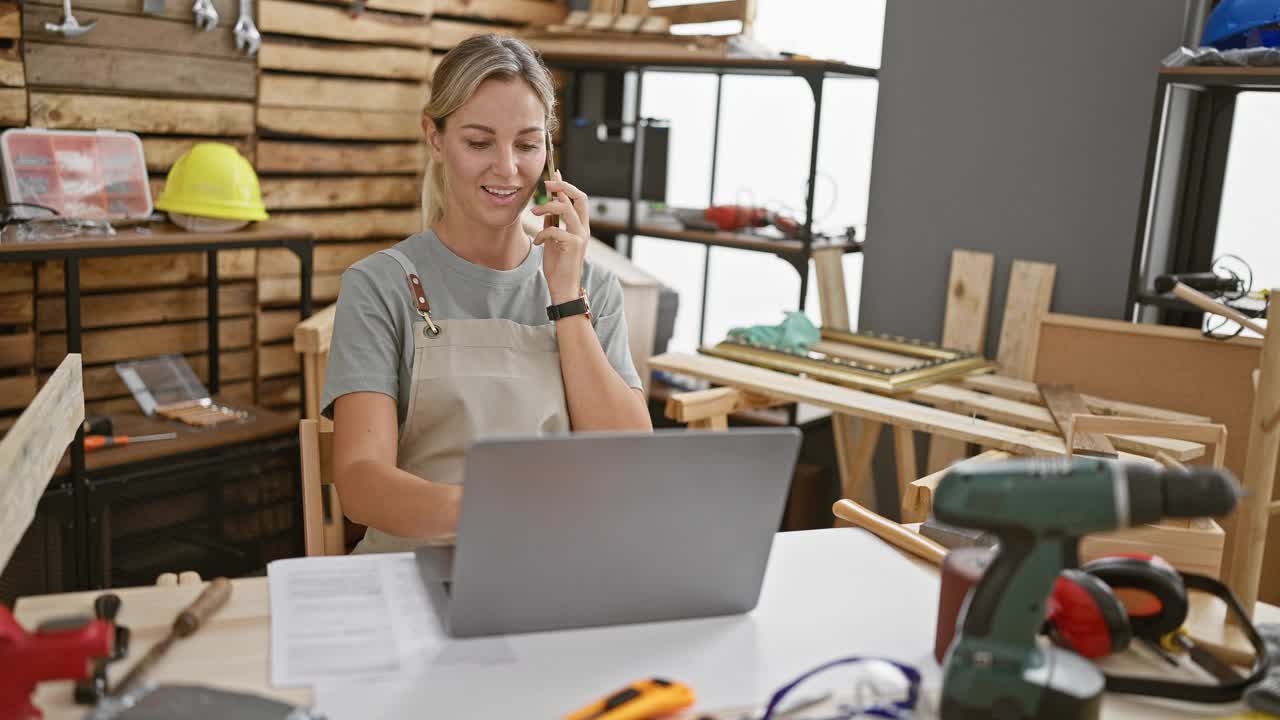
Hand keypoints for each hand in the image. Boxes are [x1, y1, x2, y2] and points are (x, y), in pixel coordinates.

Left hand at [531, 171, 590, 304]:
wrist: (564, 288)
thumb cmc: (559, 266)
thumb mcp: (554, 241)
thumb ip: (553, 224)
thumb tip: (545, 209)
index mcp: (580, 226)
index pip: (578, 198)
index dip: (566, 184)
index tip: (554, 173)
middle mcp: (584, 228)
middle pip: (579, 197)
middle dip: (562, 186)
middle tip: (546, 184)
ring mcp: (580, 236)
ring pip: (566, 209)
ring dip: (547, 207)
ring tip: (533, 213)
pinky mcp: (573, 245)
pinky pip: (556, 230)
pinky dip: (543, 233)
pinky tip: (537, 242)